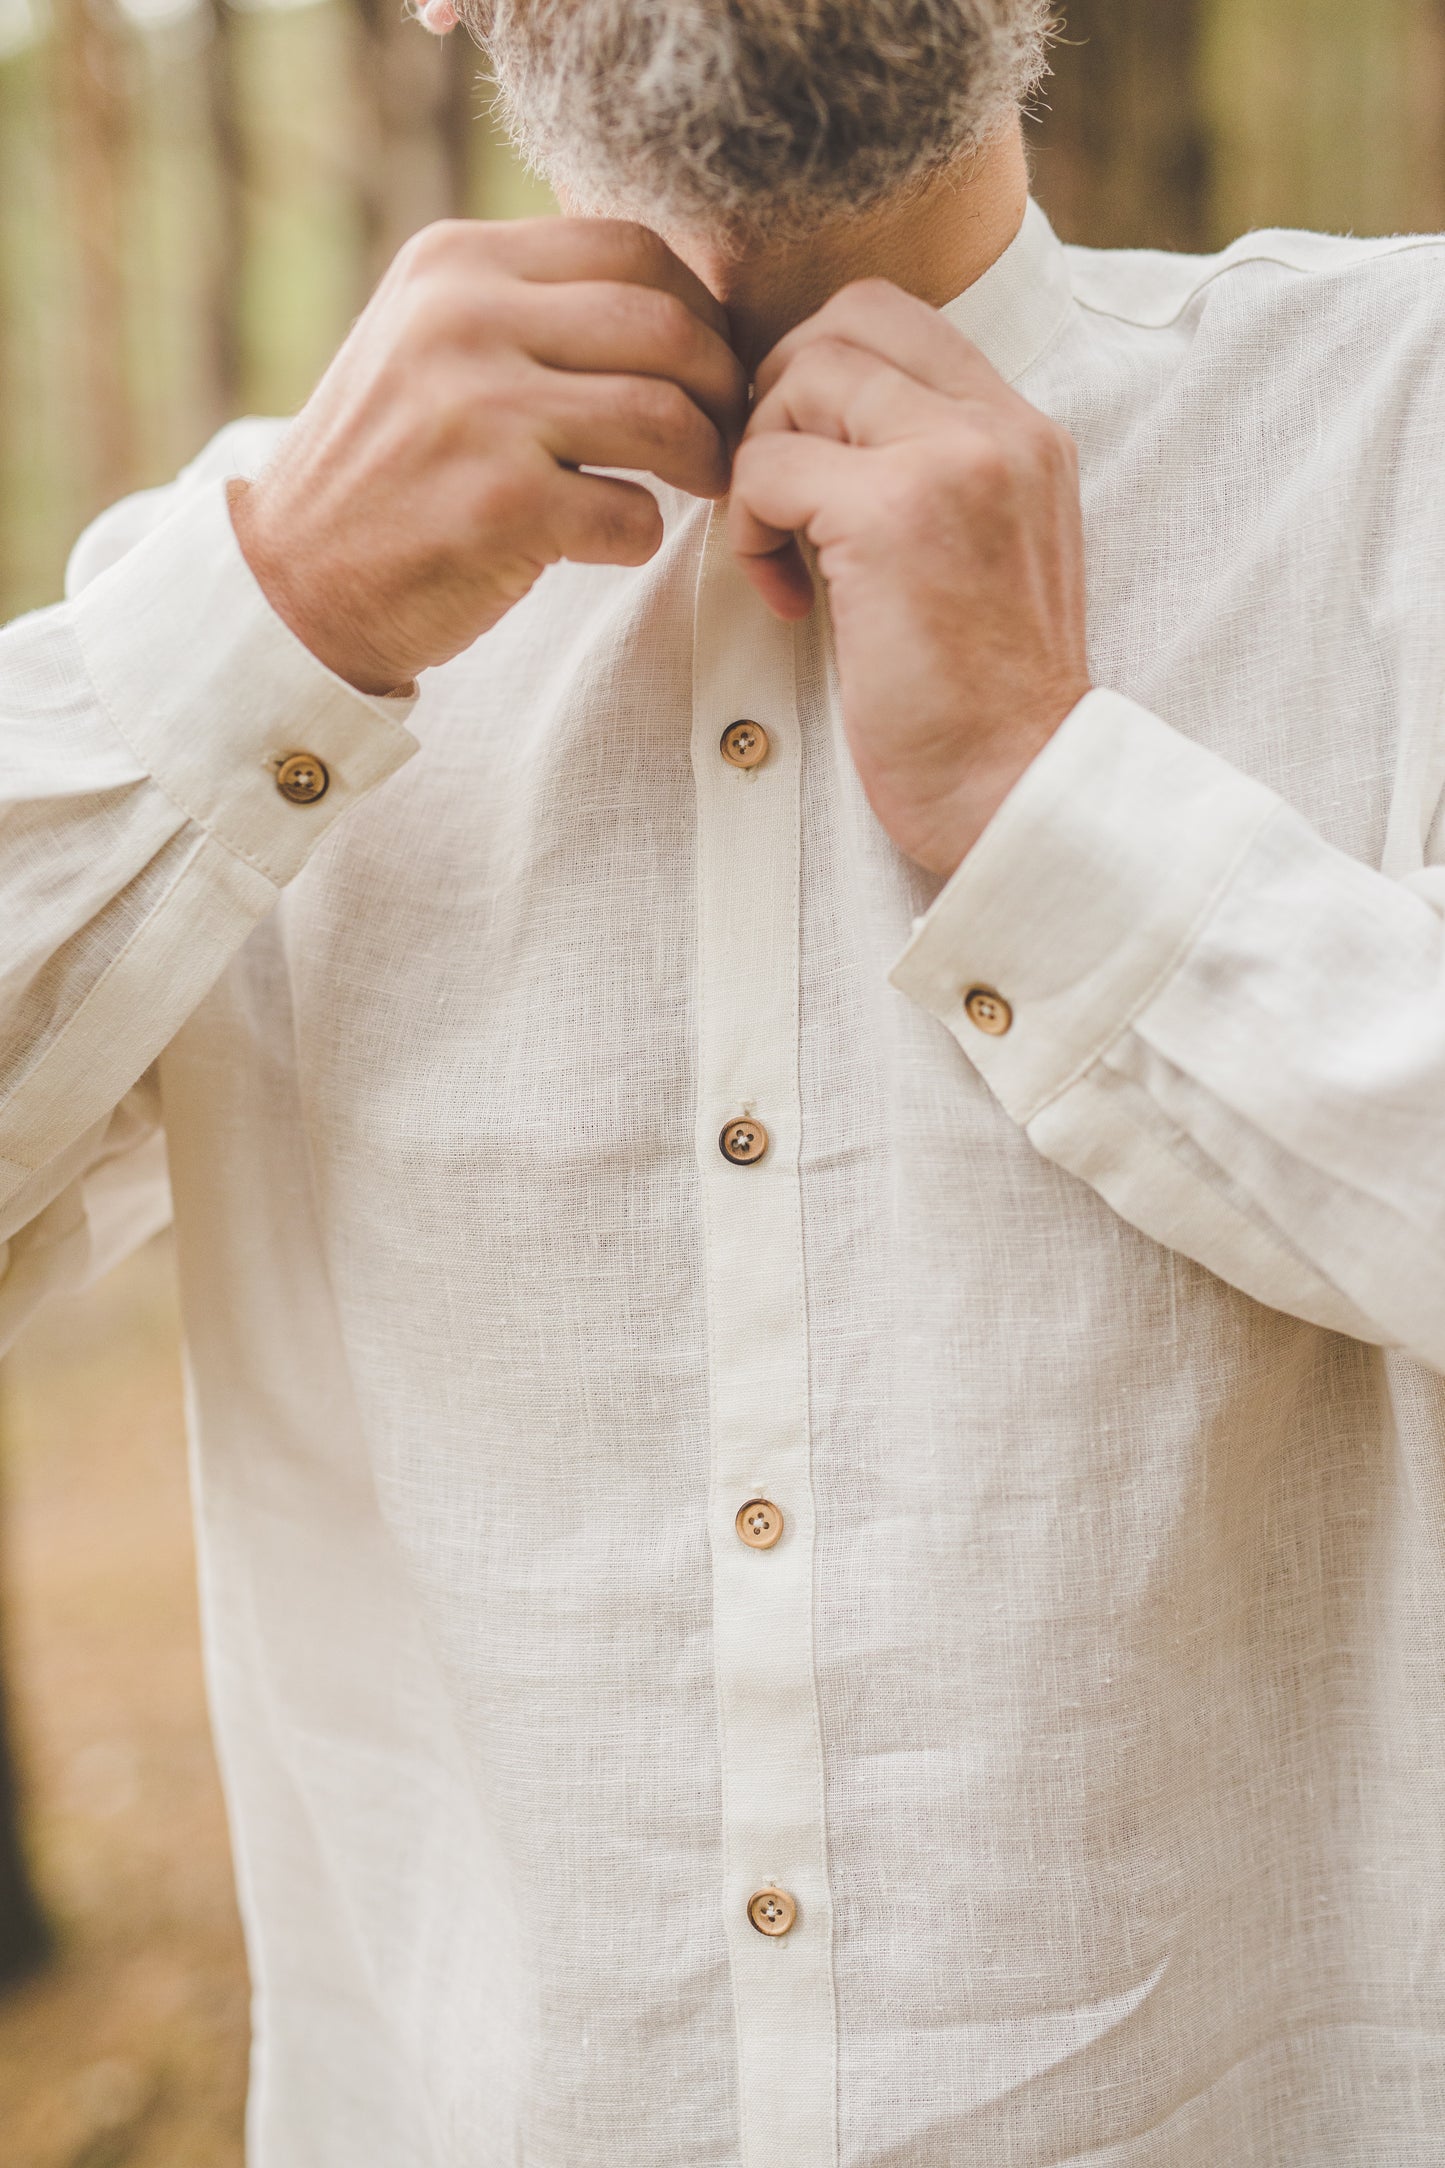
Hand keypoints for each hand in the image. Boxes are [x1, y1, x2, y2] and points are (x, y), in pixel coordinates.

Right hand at [231, 219, 747, 694]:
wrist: (292, 580)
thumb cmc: (390, 468)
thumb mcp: (433, 343)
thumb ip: (531, 305)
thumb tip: (681, 302)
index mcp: (456, 263)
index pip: (631, 247)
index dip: (701, 309)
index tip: (710, 364)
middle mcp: (463, 321)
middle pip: (665, 326)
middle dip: (723, 387)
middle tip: (725, 433)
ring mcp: (478, 413)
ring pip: (665, 416)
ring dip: (704, 462)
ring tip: (699, 487)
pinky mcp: (498, 508)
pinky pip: (631, 515)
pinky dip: (642, 537)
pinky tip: (613, 542)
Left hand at [729, 282, 1089, 876]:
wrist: (1018, 786)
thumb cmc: (983, 701)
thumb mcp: (976, 556)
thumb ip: (923, 476)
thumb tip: (810, 432)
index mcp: (1022, 431)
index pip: (896, 318)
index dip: (817, 371)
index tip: (804, 461)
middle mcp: (999, 426)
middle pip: (842, 322)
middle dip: (779, 400)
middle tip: (775, 497)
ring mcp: (950, 461)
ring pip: (801, 381)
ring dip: (760, 465)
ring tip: (783, 554)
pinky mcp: (893, 516)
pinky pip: (770, 469)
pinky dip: (751, 532)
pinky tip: (790, 602)